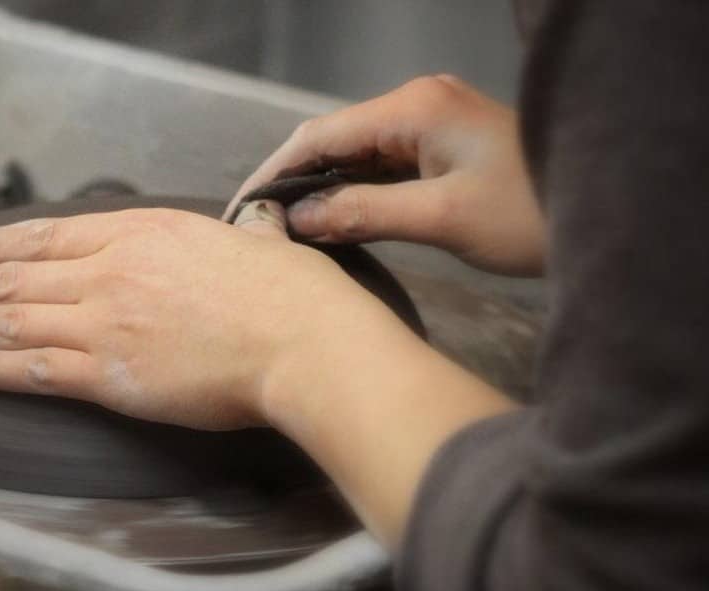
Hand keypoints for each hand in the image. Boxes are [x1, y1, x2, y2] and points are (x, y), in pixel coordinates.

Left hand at [0, 202, 413, 430]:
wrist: (300, 334)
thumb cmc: (287, 290)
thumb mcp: (251, 241)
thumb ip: (235, 235)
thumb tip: (256, 231)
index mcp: (137, 233)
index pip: (40, 238)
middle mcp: (107, 271)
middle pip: (9, 278)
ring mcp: (104, 321)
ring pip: (9, 320)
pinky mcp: (111, 373)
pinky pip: (35, 369)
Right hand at [225, 75, 546, 275]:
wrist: (602, 207)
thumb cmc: (528, 215)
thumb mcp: (441, 219)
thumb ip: (363, 213)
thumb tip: (297, 220)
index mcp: (413, 108)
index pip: (321, 134)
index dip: (275, 171)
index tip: (243, 211)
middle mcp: (416, 104)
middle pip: (334, 138)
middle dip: (294, 180)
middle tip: (260, 227)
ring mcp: (430, 123)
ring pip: (356, 154)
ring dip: (322, 188)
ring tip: (285, 229)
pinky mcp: (441, 147)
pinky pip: (381, 165)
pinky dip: (353, 191)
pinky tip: (333, 219)